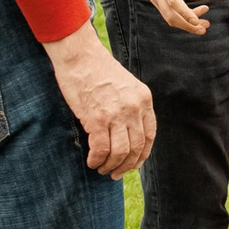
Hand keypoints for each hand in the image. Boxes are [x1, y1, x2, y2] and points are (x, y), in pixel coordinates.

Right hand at [42, 24, 155, 177]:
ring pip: (120, 152)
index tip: (132, 164)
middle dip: (126, 166)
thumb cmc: (97, 70)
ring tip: (101, 168)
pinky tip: (91, 161)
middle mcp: (134, 108)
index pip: (149, 136)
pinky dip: (97, 160)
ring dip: (111, 166)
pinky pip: (101, 149)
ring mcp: (116, 114)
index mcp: (144, 99)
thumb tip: (126, 135)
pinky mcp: (97, 118)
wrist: (79, 55)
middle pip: (136, 148)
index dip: (141, 155)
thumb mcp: (125, 85)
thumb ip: (131, 107)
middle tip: (114, 173)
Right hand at [135, 0, 208, 34]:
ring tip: (201, 25)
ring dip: (186, 25)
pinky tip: (190, 18)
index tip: (196, 20)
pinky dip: (180, 19)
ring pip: (169, 18)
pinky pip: (167, 14)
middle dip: (188, 26)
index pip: (173, 1)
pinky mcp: (156, 1)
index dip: (185, 13)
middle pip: (171, 16)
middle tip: (204, 27)